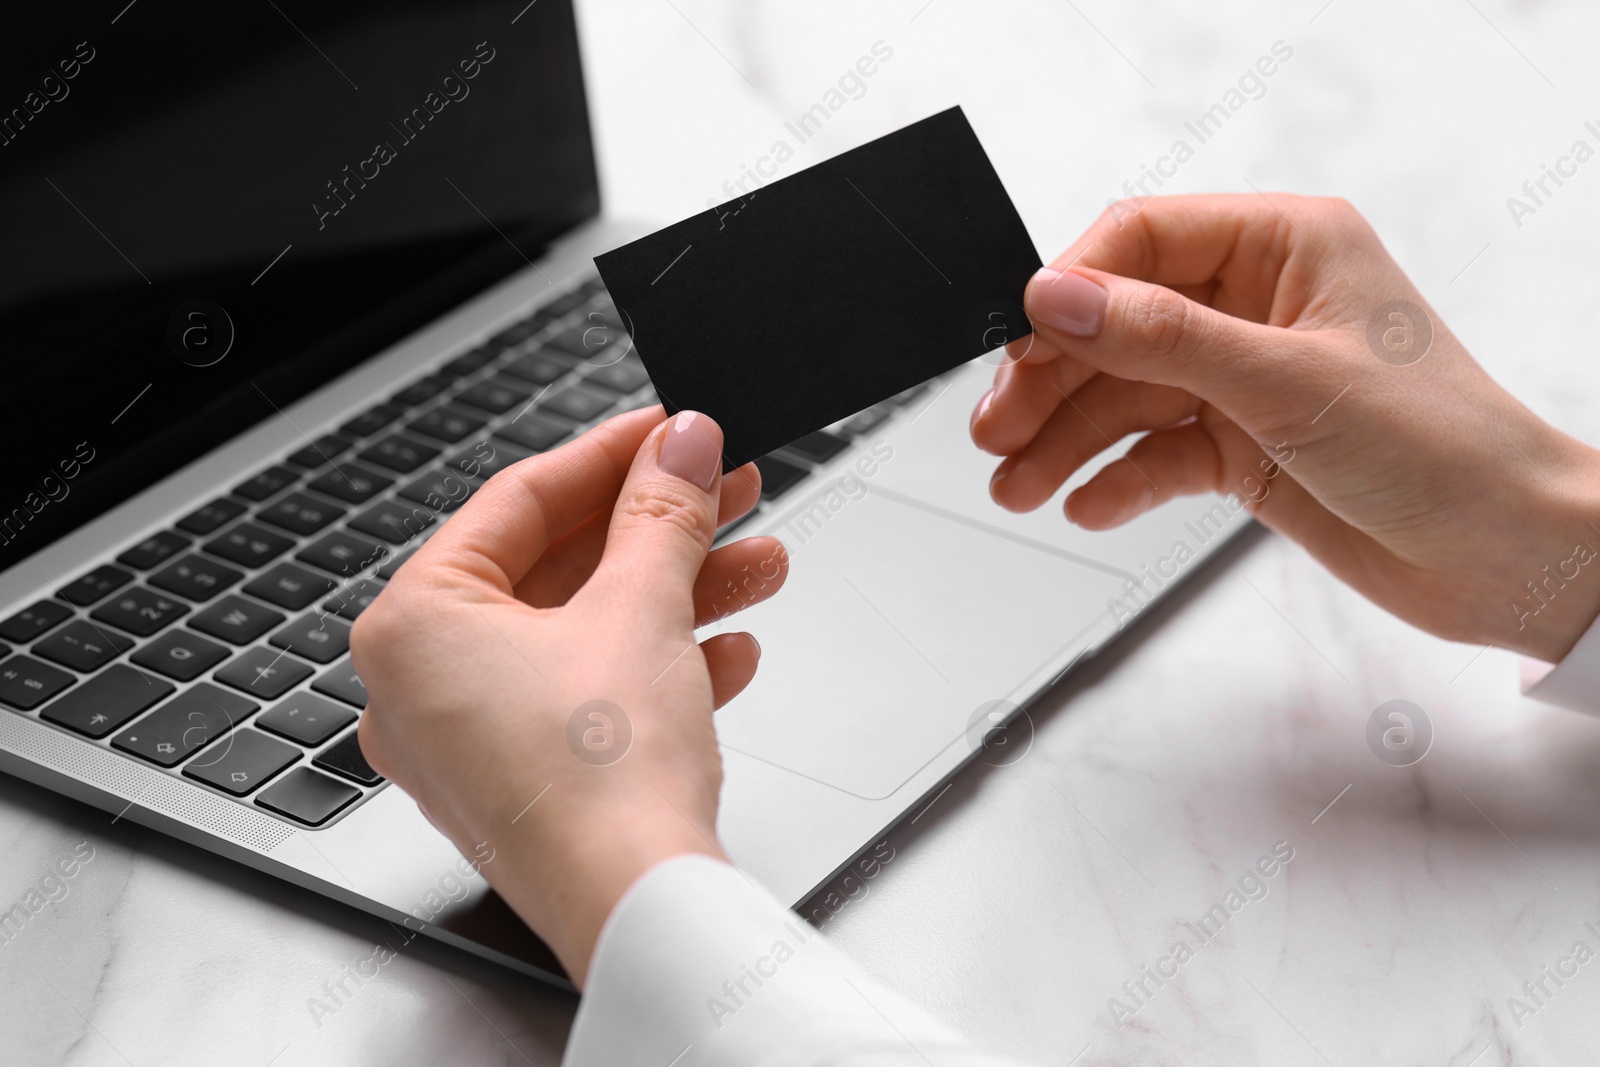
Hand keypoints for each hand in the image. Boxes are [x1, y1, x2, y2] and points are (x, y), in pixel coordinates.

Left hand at [351, 407, 787, 984]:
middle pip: (558, 569)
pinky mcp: (528, 783)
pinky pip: (593, 697)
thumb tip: (682, 444)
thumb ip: (662, 511)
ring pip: (585, 634)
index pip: (517, 502)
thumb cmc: (601, 782)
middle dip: (660, 530)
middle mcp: (425, 686)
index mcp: (413, 627)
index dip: (610, 454)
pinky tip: (731, 652)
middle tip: (723, 486)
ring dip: (679, 595)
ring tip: (757, 565)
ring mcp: (473, 742)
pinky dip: (660, 666)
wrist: (639, 911)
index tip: (669, 430)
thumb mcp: (641, 609)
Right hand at [970, 194, 1599, 661]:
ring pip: (1127, 395)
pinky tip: (1085, 503)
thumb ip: (1161, 338)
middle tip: (995, 431)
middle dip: (1052, 380)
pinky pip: (1157, 452)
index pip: (1143, 241)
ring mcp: (1248, 378)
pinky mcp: (1245, 445)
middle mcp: (1259, 305)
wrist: (1505, 556)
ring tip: (1016, 485)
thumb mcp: (1284, 381)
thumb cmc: (1443, 447)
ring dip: (1067, 440)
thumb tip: (1057, 297)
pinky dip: (1118, 480)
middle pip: (1118, 324)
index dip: (1072, 289)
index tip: (1021, 343)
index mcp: (1285, 247)